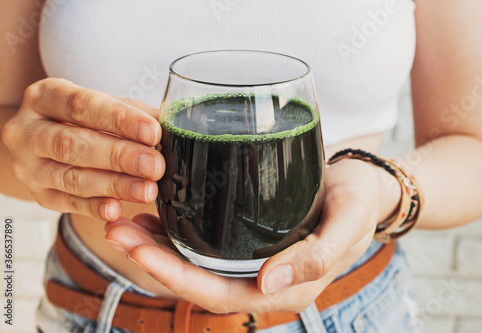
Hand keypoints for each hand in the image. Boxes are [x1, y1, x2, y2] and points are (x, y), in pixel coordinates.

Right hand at [2, 78, 164, 220]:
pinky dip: (94, 208)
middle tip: (154, 166)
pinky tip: (116, 209)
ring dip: (114, 185)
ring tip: (147, 190)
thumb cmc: (83, 121)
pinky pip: (67, 204)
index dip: (119, 119)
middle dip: (119, 156)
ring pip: (72, 178)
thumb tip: (170, 126)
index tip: (152, 132)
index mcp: (45, 96)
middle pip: (73, 144)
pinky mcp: (39, 195)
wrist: (43, 144)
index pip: (82, 105)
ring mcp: (29, 166)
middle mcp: (28, 131)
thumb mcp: (105, 107)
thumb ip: (134, 115)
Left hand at [105, 159, 399, 312]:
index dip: (177, 278)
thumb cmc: (359, 202)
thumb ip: (316, 257)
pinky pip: (205, 244)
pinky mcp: (246, 240)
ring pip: (195, 263)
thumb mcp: (348, 223)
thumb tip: (270, 285)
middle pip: (197, 280)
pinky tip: (152, 211)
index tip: (140, 251)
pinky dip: (175, 231)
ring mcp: (251, 262)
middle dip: (153, 259)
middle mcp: (262, 280)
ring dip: (156, 245)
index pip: (221, 295)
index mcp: (286, 288)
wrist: (365, 187)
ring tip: (120, 219)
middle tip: (117, 228)